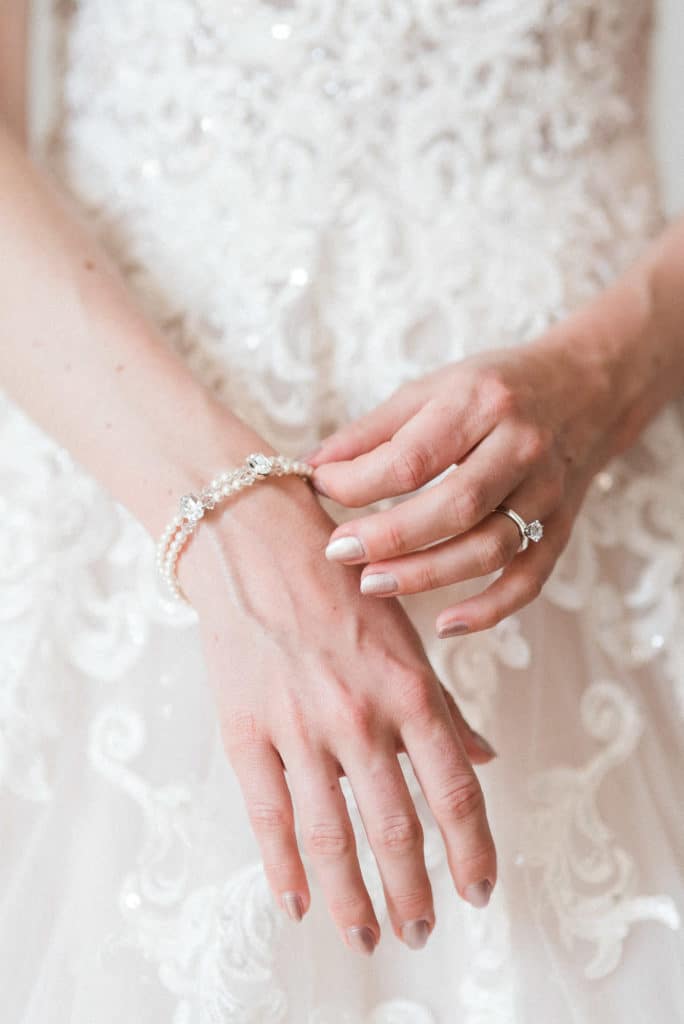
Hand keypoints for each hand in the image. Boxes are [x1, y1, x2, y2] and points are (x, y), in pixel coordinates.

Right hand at [179, 474, 497, 953]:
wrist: (252, 540)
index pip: (454, 790)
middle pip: (396, 828)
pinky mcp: (246, 731)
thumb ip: (444, 704)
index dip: (472, 850)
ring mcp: (300, 727)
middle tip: (420, 931)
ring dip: (353, 897)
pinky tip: (298, 904)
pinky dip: (284, 867)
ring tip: (367, 938)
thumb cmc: (337, 581)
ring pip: (333, 835)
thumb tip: (484, 758)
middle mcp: (360, 715)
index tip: (479, 891)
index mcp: (409, 688)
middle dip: (412, 890)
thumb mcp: (404, 634)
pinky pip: (268, 815)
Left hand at [304, 309, 639, 638]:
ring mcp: (546, 493)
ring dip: (426, 575)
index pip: (411, 457)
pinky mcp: (561, 528)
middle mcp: (521, 447)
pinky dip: (489, 610)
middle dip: (388, 537)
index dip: (356, 482)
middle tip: (338, 551)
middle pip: (452, 507)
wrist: (586, 389)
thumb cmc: (494, 389)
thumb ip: (373, 430)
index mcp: (480, 403)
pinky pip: (528, 580)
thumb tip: (313, 467)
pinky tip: (445, 626)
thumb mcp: (432, 389)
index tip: (319, 489)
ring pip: (488, 548)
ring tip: (371, 585)